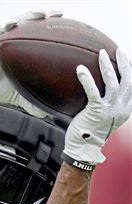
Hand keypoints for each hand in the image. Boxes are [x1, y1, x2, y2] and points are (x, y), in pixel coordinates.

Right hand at [0, 10, 61, 117]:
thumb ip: (32, 104)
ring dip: (30, 16)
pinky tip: (7, 24)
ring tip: (41, 14)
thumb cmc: (1, 87)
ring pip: (21, 21)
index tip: (70, 32)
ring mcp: (8, 38)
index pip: (44, 41)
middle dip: (47, 20)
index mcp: (29, 55)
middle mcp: (20, 43)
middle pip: (36, 26)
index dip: (57, 35)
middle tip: (57, 16)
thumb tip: (44, 114)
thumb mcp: (19, 96)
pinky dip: (3, 23)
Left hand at [63, 48, 131, 165]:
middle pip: (128, 81)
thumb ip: (107, 106)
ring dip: (107, 66)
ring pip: (113, 83)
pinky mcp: (96, 111)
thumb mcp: (104, 118)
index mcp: (125, 110)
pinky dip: (87, 79)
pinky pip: (93, 91)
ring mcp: (110, 110)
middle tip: (118, 49)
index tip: (126, 59)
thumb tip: (99, 94)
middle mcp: (121, 108)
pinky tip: (80, 69)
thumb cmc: (90, 133)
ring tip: (101, 54)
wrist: (84, 149)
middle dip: (125, 63)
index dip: (131, 71)